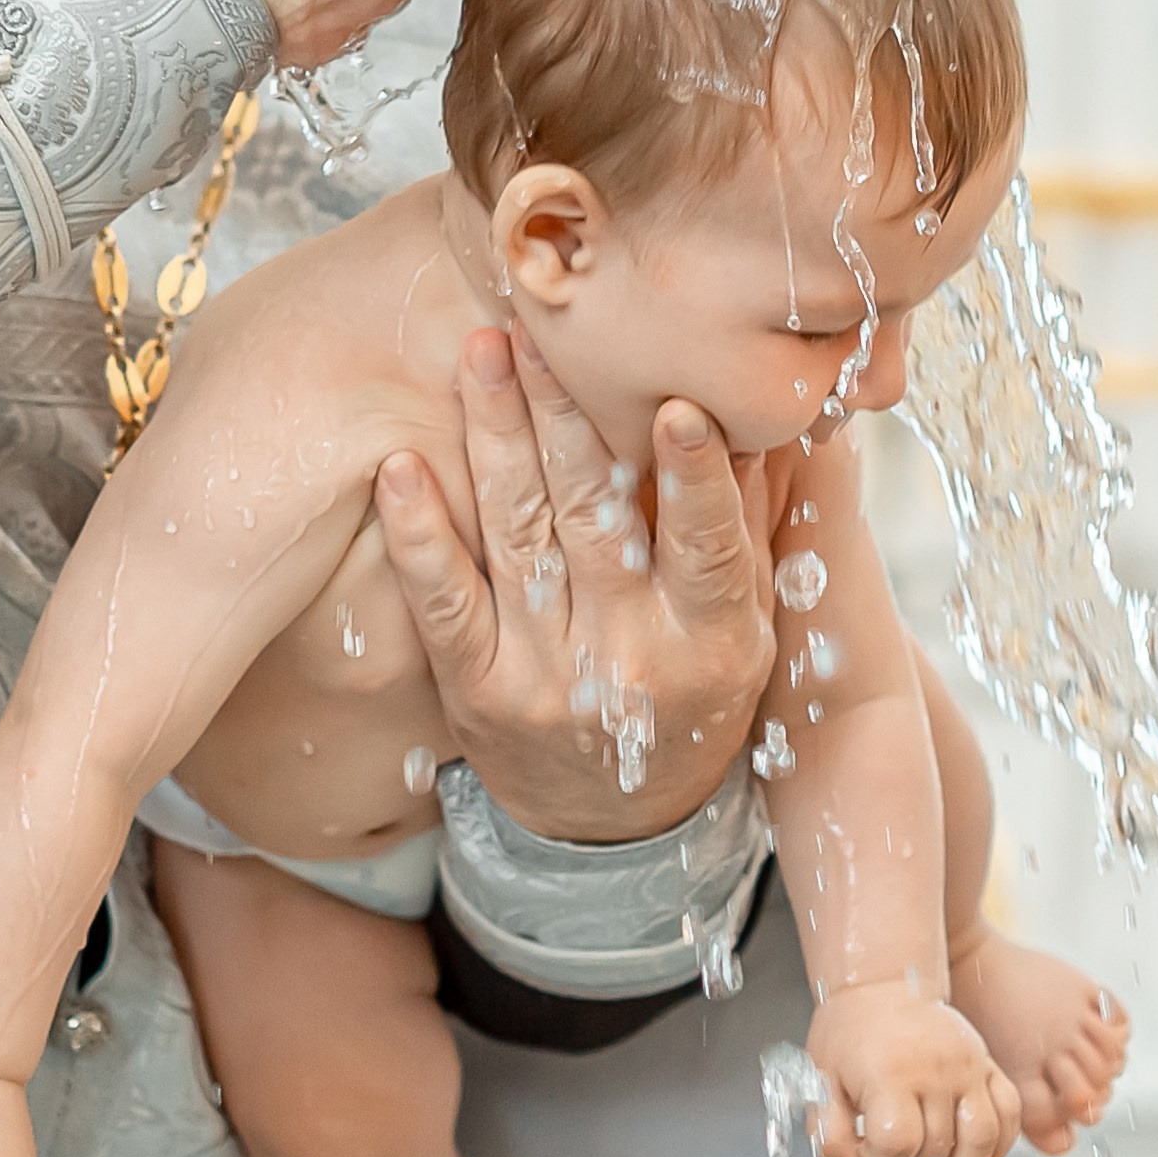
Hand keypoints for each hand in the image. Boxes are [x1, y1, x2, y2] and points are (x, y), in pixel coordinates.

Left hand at [373, 325, 772, 839]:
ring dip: (497, 435)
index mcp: (709, 642)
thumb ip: (746, 522)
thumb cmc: (692, 701)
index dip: (693, 477)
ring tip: (484, 350)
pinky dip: (418, 531)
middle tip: (547, 326)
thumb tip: (757, 409)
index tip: (676, 400)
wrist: (613, 830)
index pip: (706, 548)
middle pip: (594, 520)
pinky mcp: (473, 688)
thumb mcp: (745, 628)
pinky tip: (400, 465)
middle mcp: (625, 659)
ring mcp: (542, 676)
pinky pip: (442, 600)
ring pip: (518, 536)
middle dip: (568, 415)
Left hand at [803, 985, 1022, 1156]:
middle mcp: (937, 1071)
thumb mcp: (821, 1079)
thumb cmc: (850, 1031)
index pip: (898, 1143)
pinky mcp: (987, 1065)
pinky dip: (999, 1147)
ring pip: (983, 1138)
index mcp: (891, 1073)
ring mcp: (968, 1067)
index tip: (867, 1150)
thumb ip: (830, 1133)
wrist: (883, 984)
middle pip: (937, 1148)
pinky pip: (1009, 1114)